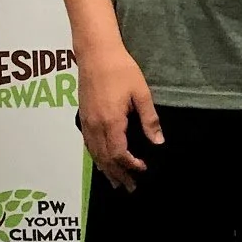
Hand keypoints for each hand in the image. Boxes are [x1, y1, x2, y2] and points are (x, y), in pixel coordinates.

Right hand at [79, 47, 162, 191]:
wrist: (96, 53)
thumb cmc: (121, 70)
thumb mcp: (141, 93)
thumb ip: (149, 119)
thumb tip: (158, 142)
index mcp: (111, 121)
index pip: (119, 153)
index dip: (130, 165)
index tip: (142, 169)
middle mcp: (95, 125)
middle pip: (105, 158)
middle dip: (118, 174)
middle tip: (130, 188)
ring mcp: (87, 121)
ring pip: (94, 153)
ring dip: (106, 170)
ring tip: (115, 182)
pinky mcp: (83, 116)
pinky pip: (88, 144)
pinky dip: (96, 157)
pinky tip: (101, 162)